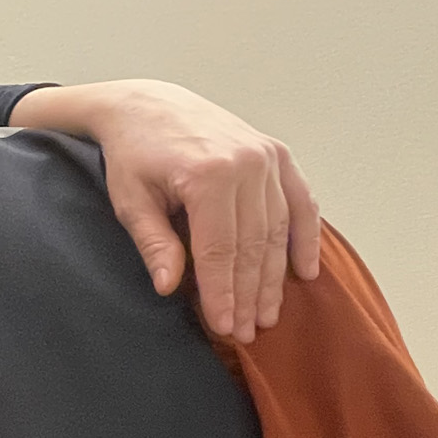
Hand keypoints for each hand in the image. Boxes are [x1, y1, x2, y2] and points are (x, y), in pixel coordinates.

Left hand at [12, 79, 320, 342]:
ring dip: (275, 276)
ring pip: (278, 229)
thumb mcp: (131, 200)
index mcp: (207, 175)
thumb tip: (168, 288)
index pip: (218, 250)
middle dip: (250, 294)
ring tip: (269, 314)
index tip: (225, 327)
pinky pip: (301, 201)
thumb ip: (153, 243)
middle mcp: (246, 164)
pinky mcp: (277, 153)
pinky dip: (305, 237)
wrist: (148, 105)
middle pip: (253, 245)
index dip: (222, 293)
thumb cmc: (133, 155)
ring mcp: (267, 156)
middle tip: (248, 332)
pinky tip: (305, 272)